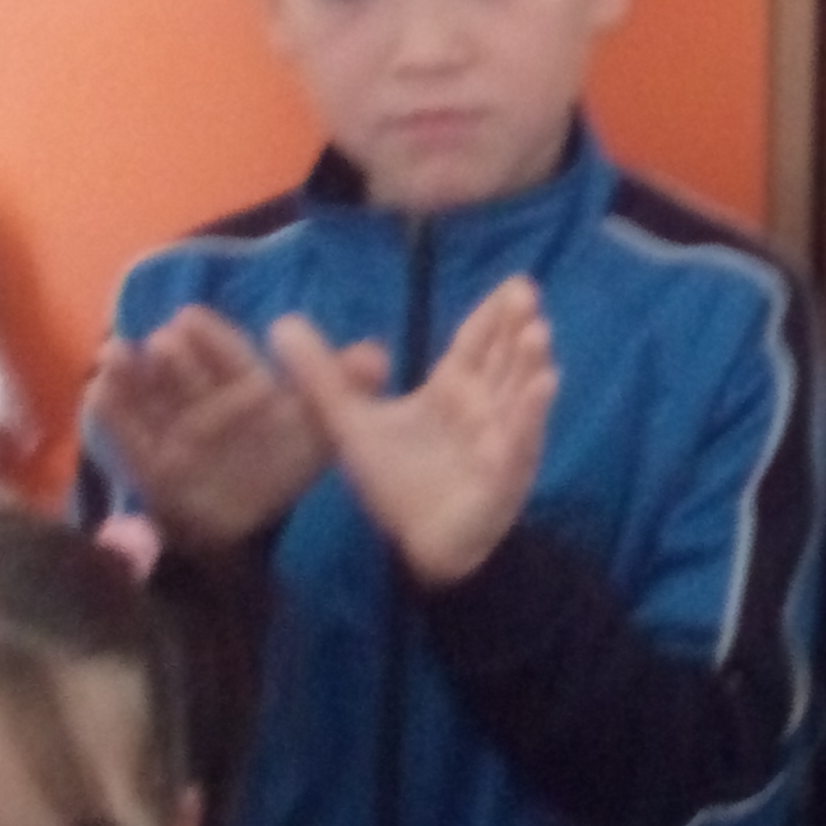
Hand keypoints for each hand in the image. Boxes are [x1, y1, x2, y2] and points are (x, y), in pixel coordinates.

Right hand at [85, 306, 334, 549]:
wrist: (249, 534)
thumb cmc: (283, 471)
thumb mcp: (319, 433)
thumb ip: (345, 391)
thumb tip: (376, 354)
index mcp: (245, 389)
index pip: (228, 358)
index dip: (209, 339)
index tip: (188, 317)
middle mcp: (205, 404)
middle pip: (184, 377)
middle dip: (169, 360)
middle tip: (157, 343)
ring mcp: (174, 432)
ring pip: (151, 400)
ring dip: (131, 379)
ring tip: (112, 357)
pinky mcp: (151, 466)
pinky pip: (130, 442)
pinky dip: (114, 419)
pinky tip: (95, 393)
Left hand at [269, 277, 555, 585]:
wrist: (420, 543)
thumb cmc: (398, 481)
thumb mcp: (351, 423)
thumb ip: (321, 376)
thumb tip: (281, 322)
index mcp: (453, 388)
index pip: (476, 342)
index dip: (493, 313)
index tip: (514, 281)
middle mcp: (484, 406)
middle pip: (503, 359)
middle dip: (516, 327)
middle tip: (527, 293)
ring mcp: (501, 438)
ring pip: (519, 393)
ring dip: (529, 363)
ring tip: (537, 332)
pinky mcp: (506, 474)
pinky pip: (521, 441)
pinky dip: (531, 414)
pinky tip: (543, 386)